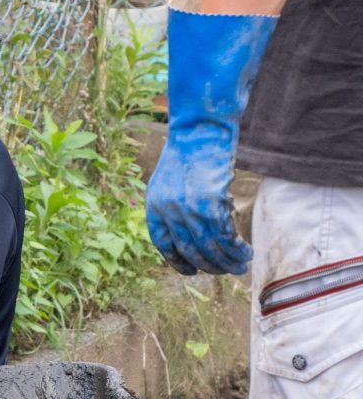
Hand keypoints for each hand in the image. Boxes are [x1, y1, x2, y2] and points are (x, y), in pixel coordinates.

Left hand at [145, 0, 275, 275]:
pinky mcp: (209, 201)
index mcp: (154, 206)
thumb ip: (173, 206)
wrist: (198, 129)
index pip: (163, 244)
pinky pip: (223, 234)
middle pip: (189, 250)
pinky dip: (235, 246)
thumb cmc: (188, 153)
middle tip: (226, 270)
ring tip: (240, 264)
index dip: (178, 261)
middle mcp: (167, 210)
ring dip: (227, 260)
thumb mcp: (169, 182)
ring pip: (209, 246)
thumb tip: (188, 231)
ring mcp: (187, 207)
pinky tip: (244, 250)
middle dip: (209, 264)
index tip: (192, 269)